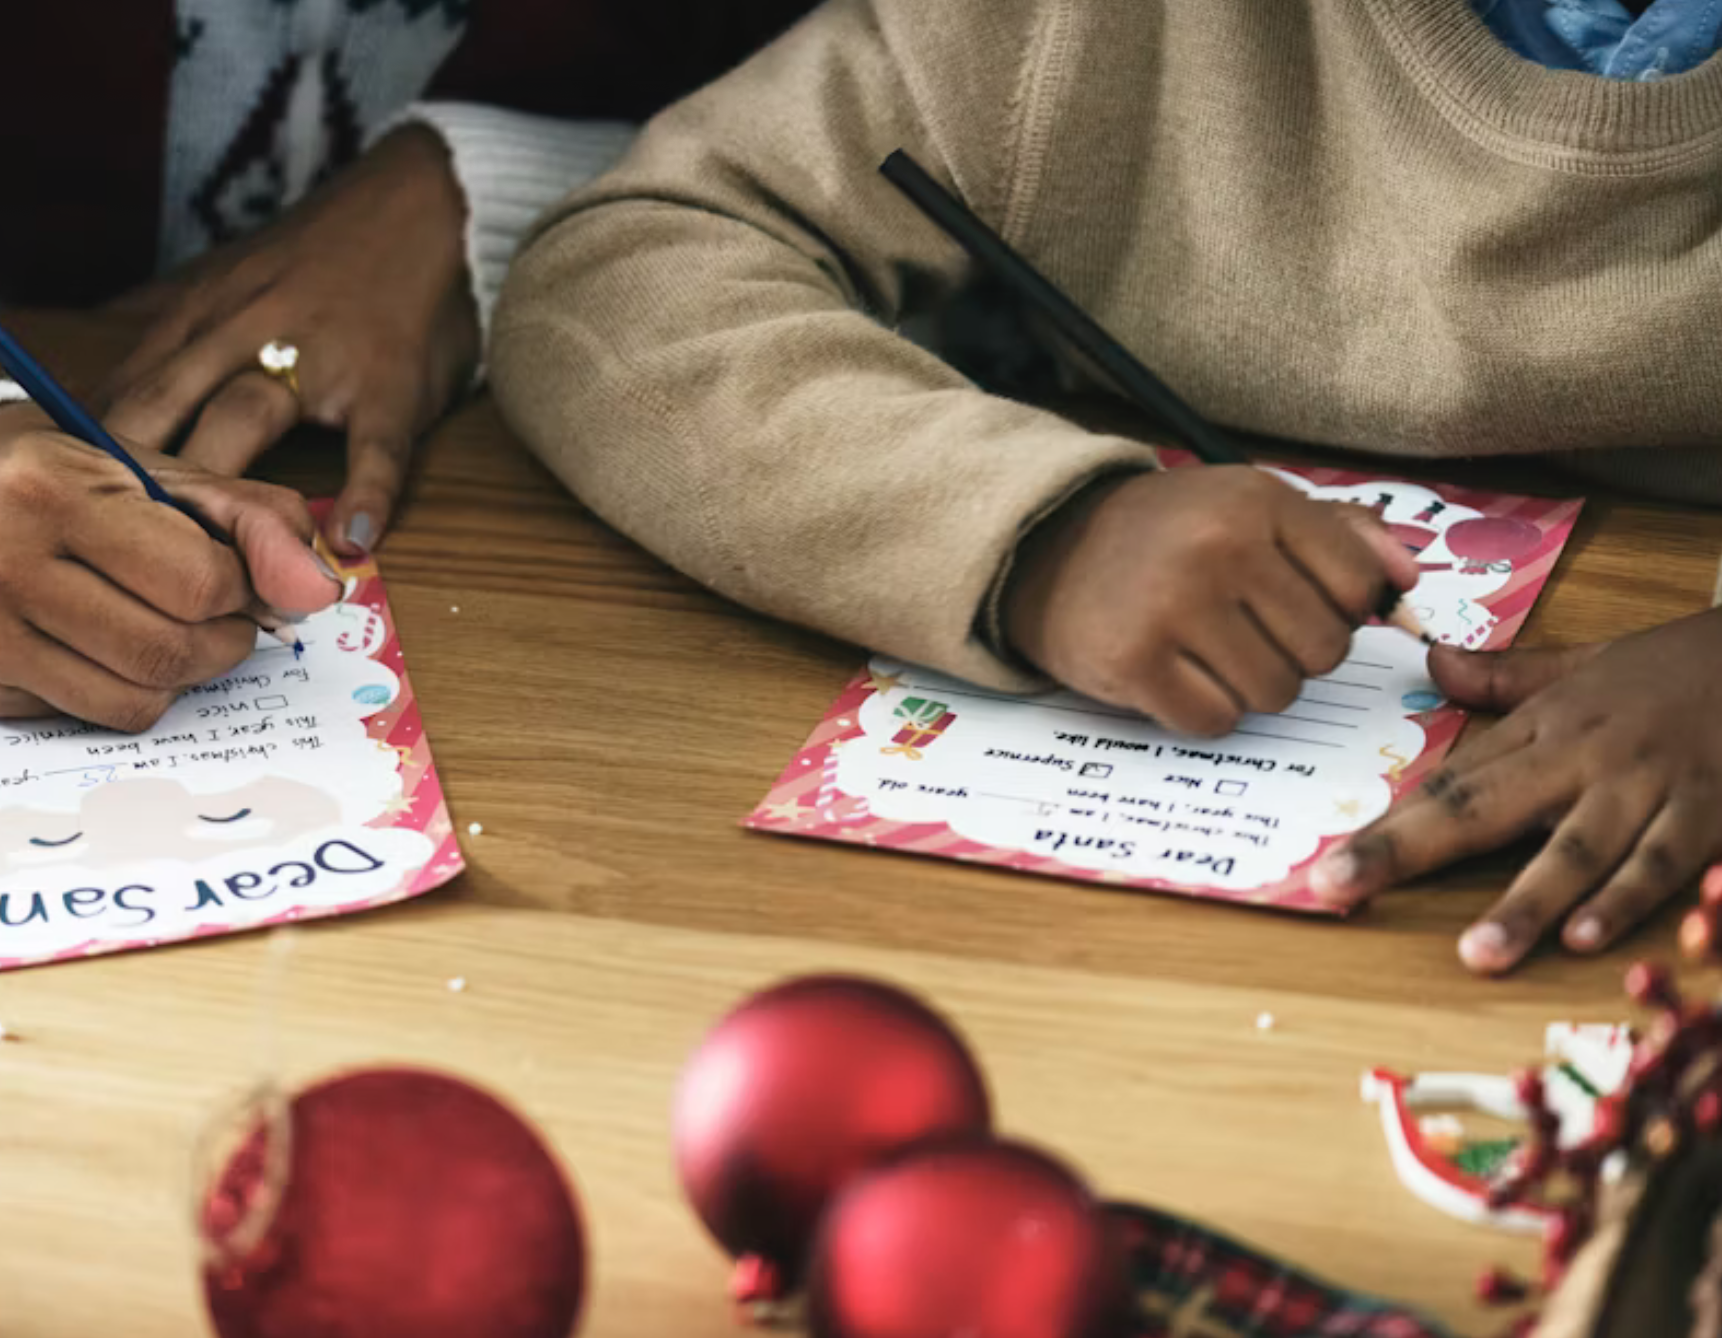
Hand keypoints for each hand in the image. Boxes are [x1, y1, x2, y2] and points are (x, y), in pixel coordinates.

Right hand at [0, 406, 340, 730]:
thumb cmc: (59, 481)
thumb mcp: (149, 471)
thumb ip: (251, 517)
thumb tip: (320, 591)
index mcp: (52, 491)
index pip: (200, 581)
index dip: (243, 586)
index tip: (235, 572)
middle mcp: (4, 563)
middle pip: (171, 650)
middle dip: (224, 637)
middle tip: (217, 609)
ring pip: (138, 698)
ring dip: (185, 673)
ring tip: (171, 625)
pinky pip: (94, 715)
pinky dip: (131, 691)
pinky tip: (116, 648)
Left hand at [101, 124, 478, 556]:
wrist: (423, 207)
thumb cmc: (328, 258)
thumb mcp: (232, 273)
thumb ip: (177, 317)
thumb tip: (107, 337)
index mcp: (206, 313)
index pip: (135, 390)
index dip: (103, 452)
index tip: (90, 503)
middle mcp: (248, 330)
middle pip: (172, 407)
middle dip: (143, 477)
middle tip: (127, 542)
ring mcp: (321, 358)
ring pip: (249, 418)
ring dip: (221, 488)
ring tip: (206, 553)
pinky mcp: (390, 384)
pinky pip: (376, 447)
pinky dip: (366, 496)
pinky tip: (352, 541)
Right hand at [1003, 466, 1417, 734]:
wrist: (1048, 549)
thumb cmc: (1165, 535)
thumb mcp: (1246, 507)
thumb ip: (1336, 537)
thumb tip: (1407, 583)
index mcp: (1257, 501)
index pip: (1356, 588)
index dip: (1336, 611)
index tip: (1291, 604)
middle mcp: (1220, 548)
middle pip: (1324, 652)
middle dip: (1295, 656)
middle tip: (1245, 634)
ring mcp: (1174, 606)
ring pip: (1275, 694)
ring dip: (1250, 689)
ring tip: (1207, 654)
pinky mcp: (1134, 662)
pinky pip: (1215, 722)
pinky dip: (1202, 712)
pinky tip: (1174, 676)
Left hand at [1310, 615, 1721, 973]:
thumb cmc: (1676, 668)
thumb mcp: (1584, 662)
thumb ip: (1507, 677)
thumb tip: (1432, 664)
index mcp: (1543, 729)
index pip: (1448, 784)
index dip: (1386, 827)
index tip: (1328, 867)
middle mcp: (1580, 758)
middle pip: (1481, 808)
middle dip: (1407, 851)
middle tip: (1343, 888)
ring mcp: (1644, 787)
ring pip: (1575, 850)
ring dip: (1525, 902)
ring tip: (1478, 952)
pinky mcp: (1708, 812)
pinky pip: (1662, 862)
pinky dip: (1627, 900)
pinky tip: (1587, 939)